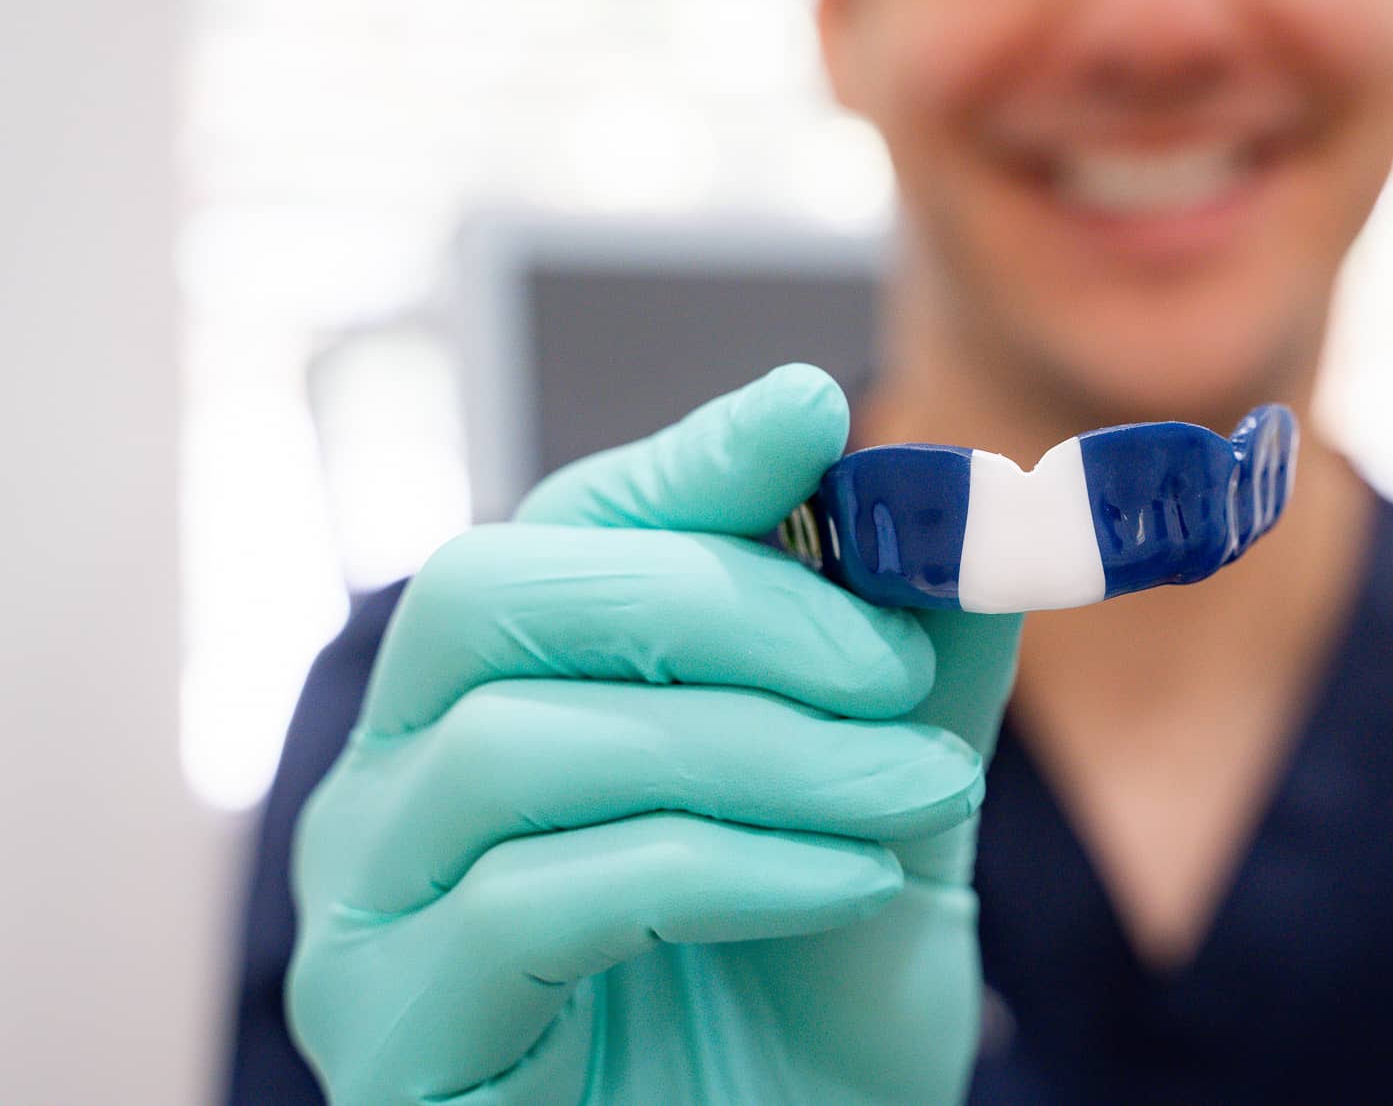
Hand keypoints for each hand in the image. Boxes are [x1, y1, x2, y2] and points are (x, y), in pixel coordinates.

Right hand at [287, 365, 1022, 1103]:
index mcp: (501, 698)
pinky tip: (854, 883)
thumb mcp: (885, 814)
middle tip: (891, 664)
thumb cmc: (807, 1011)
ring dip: (756, 747)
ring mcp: (371, 906)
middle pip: (491, 593)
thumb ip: (911, 669)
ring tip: (914, 789)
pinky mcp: (391, 1027)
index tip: (812, 416)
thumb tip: (968, 508)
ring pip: (521, 741)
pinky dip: (728, 864)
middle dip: (717, 602)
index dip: (681, 465)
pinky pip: (540, 896)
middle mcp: (397, 780)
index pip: (558, 532)